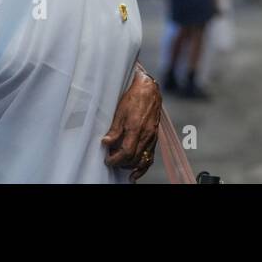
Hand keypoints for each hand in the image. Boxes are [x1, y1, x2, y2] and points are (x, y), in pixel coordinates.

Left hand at [102, 65, 162, 180]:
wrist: (149, 90)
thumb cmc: (134, 98)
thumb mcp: (120, 111)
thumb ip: (114, 129)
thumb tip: (106, 143)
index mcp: (136, 128)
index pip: (126, 153)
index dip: (115, 159)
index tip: (107, 160)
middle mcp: (146, 135)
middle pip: (134, 158)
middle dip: (121, 163)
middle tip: (111, 160)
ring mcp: (152, 137)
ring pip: (143, 160)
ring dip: (131, 166)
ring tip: (121, 167)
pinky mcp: (155, 137)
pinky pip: (150, 156)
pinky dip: (143, 166)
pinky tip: (136, 171)